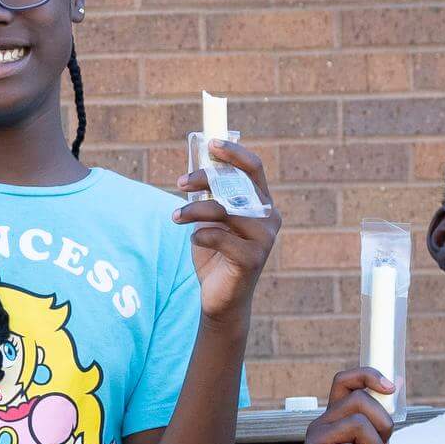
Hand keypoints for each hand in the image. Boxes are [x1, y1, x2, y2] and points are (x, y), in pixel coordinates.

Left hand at [174, 140, 280, 324]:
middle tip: (181, 183)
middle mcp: (269, 218)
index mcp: (262, 205)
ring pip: (223, 210)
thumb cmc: (215, 256)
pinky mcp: (253, 258)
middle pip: (236, 185)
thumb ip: (210, 196)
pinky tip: (194, 241)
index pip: (253, 169)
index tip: (211, 143)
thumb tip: (194, 167)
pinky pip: (219, 236)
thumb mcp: (211, 221)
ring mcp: (264, 239)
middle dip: (205, 178)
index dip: (234, 153)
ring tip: (176, 217)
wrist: (220, 300)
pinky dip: (200, 235)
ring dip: (194, 211)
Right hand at [298, 368, 395, 443]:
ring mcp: (314, 442)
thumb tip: (399, 381)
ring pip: (358, 425)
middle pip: (359, 400)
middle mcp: (322, 425)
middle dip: (382, 425)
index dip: (368, 376)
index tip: (390, 389)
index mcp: (336, 418)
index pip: (345, 380)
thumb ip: (382, 418)